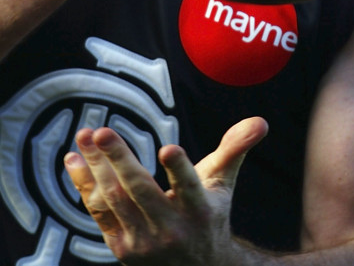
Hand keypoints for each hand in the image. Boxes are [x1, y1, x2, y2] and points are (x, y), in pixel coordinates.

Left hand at [64, 117, 268, 264]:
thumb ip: (236, 149)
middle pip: (140, 190)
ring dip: (96, 165)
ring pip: (115, 198)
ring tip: (87, 135)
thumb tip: (261, 122)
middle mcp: (172, 229)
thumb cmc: (209, 213)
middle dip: (119, 159)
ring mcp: (143, 242)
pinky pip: (99, 211)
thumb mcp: (224, 182)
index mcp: (201, 210)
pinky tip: (75, 158)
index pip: (189, 187)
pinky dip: (85, 184)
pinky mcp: (121, 249)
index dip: (179, 168)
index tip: (167, 148)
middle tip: (103, 130)